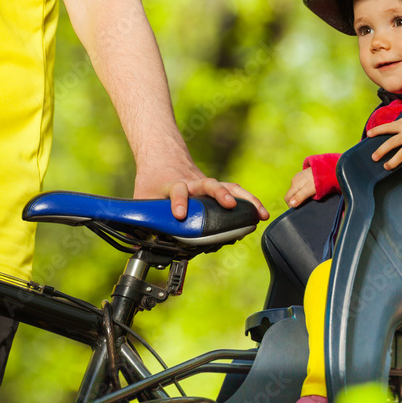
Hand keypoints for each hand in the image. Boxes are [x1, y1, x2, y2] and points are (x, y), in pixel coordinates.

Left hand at [134, 158, 268, 221]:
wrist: (162, 154)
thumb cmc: (152, 180)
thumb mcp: (142, 198)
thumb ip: (142, 221)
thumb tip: (140, 248)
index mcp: (173, 185)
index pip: (177, 191)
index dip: (178, 201)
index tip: (180, 214)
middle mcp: (193, 182)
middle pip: (209, 185)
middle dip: (221, 195)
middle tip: (230, 205)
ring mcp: (206, 183)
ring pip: (228, 187)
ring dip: (245, 199)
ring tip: (260, 213)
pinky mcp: (216, 187)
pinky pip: (235, 192)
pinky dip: (249, 202)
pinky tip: (261, 213)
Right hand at [284, 168, 315, 207]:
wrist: (326, 167)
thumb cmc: (319, 179)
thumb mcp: (310, 190)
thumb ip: (300, 196)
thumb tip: (291, 204)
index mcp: (294, 185)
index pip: (287, 198)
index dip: (291, 205)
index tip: (297, 210)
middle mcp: (294, 180)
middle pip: (290, 194)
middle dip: (294, 201)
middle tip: (303, 205)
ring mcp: (298, 177)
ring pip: (295, 189)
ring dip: (298, 195)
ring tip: (307, 198)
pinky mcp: (302, 175)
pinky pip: (299, 185)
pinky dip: (301, 190)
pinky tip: (308, 190)